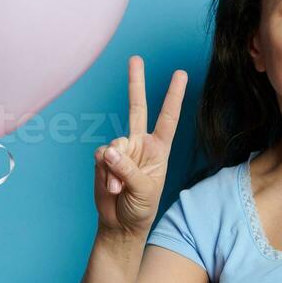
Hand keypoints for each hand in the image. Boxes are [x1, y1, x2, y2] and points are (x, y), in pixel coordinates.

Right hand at [93, 55, 187, 237]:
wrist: (120, 224)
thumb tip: (110, 151)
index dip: (173, 96)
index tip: (180, 74)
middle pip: (136, 107)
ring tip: (120, 189)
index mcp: (159, 149)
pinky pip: (101, 157)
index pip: (168, 118)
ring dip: (114, 169)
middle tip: (135, 58)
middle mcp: (140, 144)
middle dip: (136, 82)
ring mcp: (121, 150)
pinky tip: (110, 186)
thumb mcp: (143, 190)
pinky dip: (104, 173)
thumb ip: (127, 169)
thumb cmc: (141, 208)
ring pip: (114, 144)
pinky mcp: (103, 158)